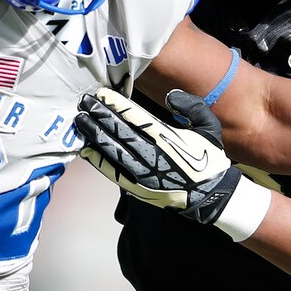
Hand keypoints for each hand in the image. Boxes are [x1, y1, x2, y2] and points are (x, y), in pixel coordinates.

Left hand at [75, 87, 242, 224]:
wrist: (210, 196)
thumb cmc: (208, 158)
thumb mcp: (209, 127)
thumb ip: (192, 108)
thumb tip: (171, 96)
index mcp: (168, 138)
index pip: (136, 118)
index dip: (117, 105)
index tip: (102, 94)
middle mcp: (152, 155)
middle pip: (120, 132)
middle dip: (100, 115)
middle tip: (84, 101)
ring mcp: (143, 173)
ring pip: (113, 150)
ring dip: (95, 134)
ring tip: (80, 120)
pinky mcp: (138, 188)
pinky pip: (114, 172)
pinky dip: (99, 161)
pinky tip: (86, 149)